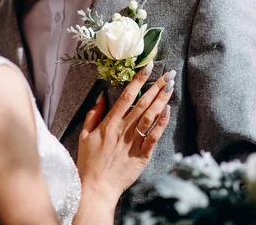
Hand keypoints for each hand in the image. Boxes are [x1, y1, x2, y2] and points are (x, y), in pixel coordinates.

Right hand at [76, 62, 175, 203]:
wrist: (96, 188)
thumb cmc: (88, 163)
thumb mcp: (84, 135)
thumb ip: (93, 114)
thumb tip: (101, 96)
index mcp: (109, 124)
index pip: (126, 96)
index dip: (138, 80)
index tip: (148, 67)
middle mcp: (123, 130)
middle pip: (142, 103)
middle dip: (156, 86)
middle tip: (168, 74)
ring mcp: (133, 142)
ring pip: (150, 116)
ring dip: (162, 100)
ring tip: (171, 87)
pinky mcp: (142, 155)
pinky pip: (154, 136)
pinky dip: (162, 123)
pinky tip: (168, 111)